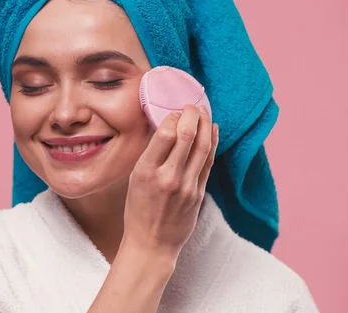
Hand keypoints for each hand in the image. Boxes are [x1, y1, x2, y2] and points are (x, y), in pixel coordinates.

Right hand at [122, 104, 218, 261]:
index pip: (165, 134)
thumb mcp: (134, 179)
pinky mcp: (199, 193)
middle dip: (192, 114)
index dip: (173, 116)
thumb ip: (151, 155)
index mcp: (145, 172)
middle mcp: (167, 177)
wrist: (152, 243)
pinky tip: (213, 130)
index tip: (174, 111)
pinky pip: (208, 162)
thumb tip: (166, 127)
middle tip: (192, 105)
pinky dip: (212, 142)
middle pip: (187, 136)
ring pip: (202, 147)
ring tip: (204, 112)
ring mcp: (186, 186)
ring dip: (205, 125)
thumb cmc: (139, 210)